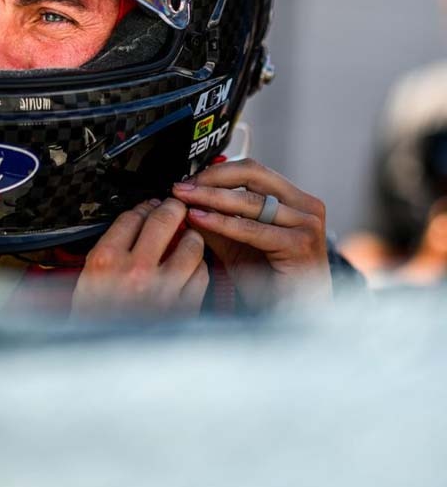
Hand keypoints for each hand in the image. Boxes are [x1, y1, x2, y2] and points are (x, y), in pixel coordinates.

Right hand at [71, 198, 208, 318]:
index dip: (145, 206)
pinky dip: (199, 266)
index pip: (132, 217)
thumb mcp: (87, 278)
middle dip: (173, 208)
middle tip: (176, 207)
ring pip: (191, 245)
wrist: (103, 362)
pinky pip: (202, 274)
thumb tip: (136, 222)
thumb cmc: (93, 322)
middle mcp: (136, 272)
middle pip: (164, 220)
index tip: (150, 205)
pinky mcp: (184, 308)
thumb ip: (111, 248)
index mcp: (106, 261)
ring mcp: (163, 290)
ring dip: (191, 236)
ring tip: (187, 236)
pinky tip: (191, 266)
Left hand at [172, 158, 331, 307]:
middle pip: (252, 174)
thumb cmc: (266, 281)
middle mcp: (305, 205)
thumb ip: (214, 218)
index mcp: (293, 198)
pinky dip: (222, 222)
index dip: (215, 172)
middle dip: (211, 179)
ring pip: (249, 201)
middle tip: (181, 187)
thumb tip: (184, 199)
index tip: (187, 180)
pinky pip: (252, 229)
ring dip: (211, 197)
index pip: (250, 170)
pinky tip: (199, 218)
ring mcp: (307, 223)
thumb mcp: (233, 242)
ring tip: (184, 199)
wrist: (291, 316)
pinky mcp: (301, 244)